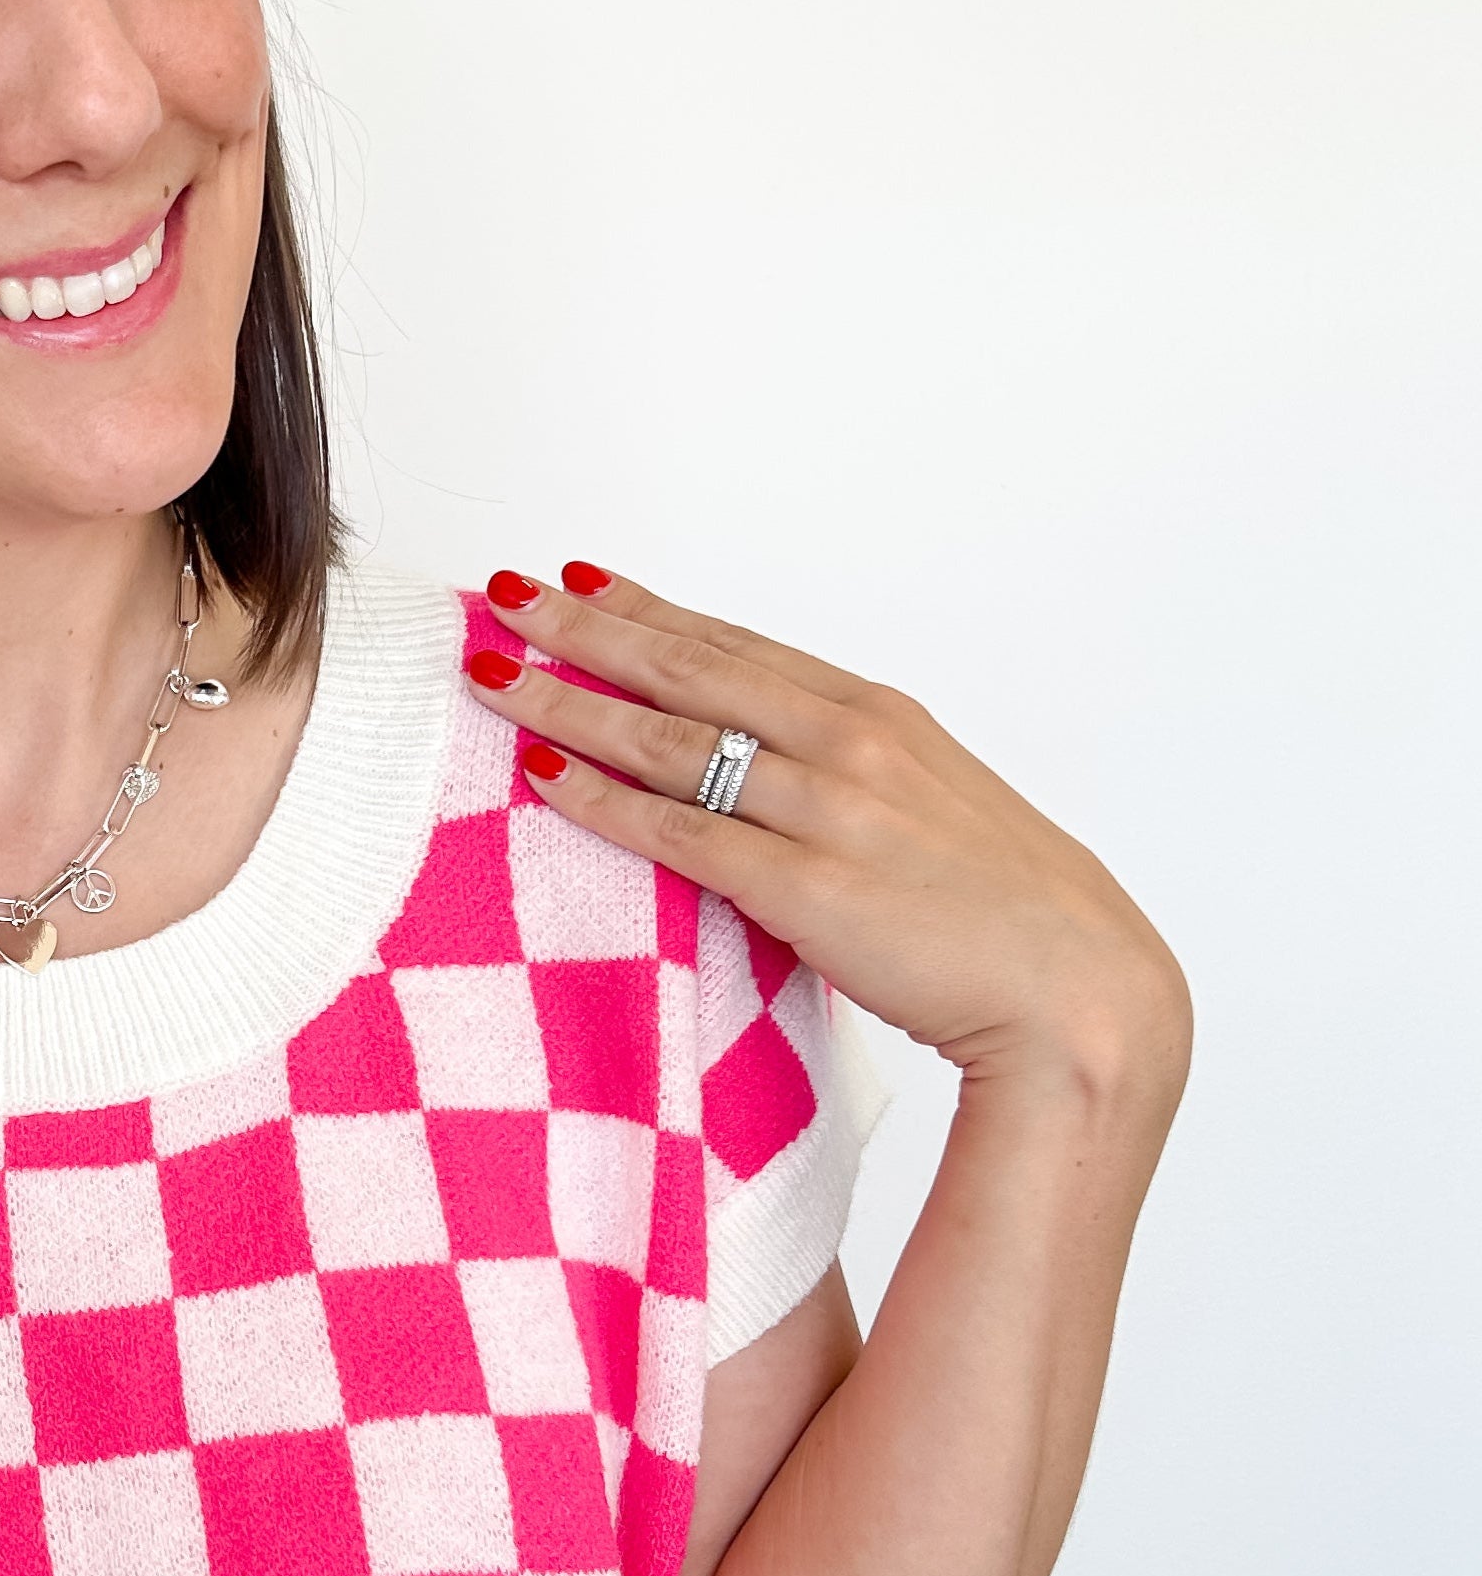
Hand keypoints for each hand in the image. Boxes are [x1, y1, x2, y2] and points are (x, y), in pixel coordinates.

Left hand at [472, 564, 1189, 1104]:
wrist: (1082, 994)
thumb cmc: (1013, 918)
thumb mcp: (933, 813)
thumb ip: (852, 784)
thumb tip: (774, 782)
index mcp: (881, 717)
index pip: (738, 646)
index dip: (650, 610)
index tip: (579, 581)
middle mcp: (851, 744)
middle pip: (690, 668)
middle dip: (585, 628)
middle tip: (503, 593)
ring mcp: (830, 812)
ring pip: (670, 738)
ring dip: (570, 699)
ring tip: (494, 672)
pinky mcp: (811, 888)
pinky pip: (681, 831)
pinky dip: (603, 798)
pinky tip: (543, 772)